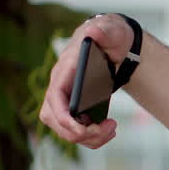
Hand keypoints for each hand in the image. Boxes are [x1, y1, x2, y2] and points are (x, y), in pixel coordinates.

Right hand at [38, 13, 135, 148]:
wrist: (114, 43)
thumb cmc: (110, 36)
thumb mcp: (111, 31)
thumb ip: (103, 31)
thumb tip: (94, 32)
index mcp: (64, 70)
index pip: (53, 98)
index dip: (63, 117)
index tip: (82, 130)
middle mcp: (60, 87)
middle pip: (54, 119)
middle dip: (78, 132)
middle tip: (108, 129)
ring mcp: (66, 100)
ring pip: (65, 130)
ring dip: (89, 138)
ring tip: (112, 129)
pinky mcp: (76, 109)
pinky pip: (77, 131)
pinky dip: (93, 137)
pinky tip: (110, 128)